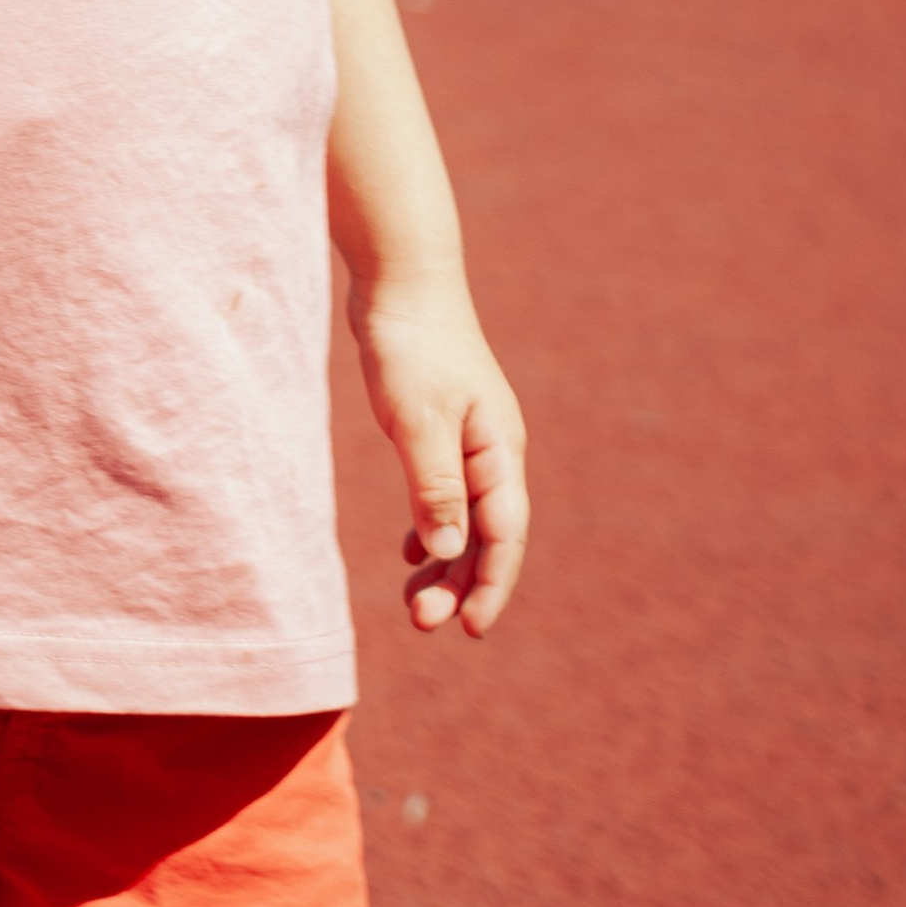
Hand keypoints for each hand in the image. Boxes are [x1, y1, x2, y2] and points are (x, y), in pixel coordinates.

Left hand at [348, 277, 528, 638]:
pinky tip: (413, 552)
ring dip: (446, 562)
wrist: (401, 277)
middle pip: (487, 533)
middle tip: (421, 622)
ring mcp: (470, 438)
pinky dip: (432, 527)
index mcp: (498, 449)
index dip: (491, 585)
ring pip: (466, 518)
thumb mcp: (418, 419)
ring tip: (414, 602)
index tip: (468, 629)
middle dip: (461, 582)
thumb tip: (450, 551)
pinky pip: (447, 494)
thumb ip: (434, 485)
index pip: (504, 533)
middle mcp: (493, 449)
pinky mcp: (442, 428)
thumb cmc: (411, 344)